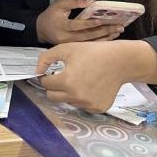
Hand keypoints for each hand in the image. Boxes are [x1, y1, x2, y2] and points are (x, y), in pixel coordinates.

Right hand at [35, 0, 123, 44]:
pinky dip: (101, 42)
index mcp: (62, 26)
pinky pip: (89, 46)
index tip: (101, 20)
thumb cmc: (52, 15)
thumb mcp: (60, 4)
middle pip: (87, 36)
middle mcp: (67, 38)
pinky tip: (111, 38)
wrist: (42, 30)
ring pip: (90, 43)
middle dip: (104, 31)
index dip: (89, 23)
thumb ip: (74, 2)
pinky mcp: (74, 49)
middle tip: (118, 26)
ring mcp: (71, 46)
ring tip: (118, 31)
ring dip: (106, 37)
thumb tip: (92, 0)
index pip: (77, 25)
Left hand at [35, 40, 156, 112]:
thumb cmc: (92, 52)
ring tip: (80, 78)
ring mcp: (87, 104)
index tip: (51, 72)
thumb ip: (46, 58)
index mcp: (66, 81)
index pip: (46, 84)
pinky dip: (82, 97)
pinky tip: (90, 86)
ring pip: (68, 101)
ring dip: (68, 92)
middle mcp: (76, 96)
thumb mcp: (66, 48)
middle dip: (54, 87)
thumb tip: (37, 71)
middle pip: (53, 97)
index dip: (46, 76)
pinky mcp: (98, 108)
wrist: (119, 61)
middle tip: (62, 76)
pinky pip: (82, 105)